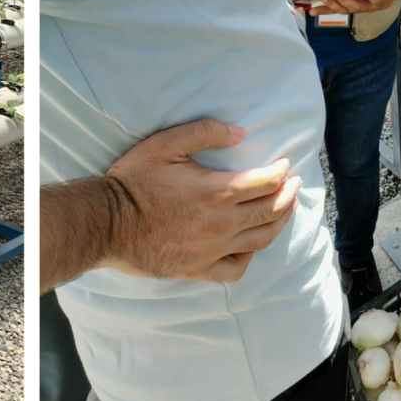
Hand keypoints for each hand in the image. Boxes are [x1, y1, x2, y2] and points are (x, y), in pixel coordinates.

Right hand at [103, 118, 301, 282]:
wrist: (107, 223)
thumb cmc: (134, 181)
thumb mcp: (165, 144)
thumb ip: (205, 132)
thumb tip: (241, 133)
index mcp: (217, 192)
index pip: (265, 182)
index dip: (281, 171)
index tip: (284, 164)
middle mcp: (222, 223)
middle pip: (271, 210)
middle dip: (288, 194)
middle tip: (294, 183)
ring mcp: (213, 249)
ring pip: (262, 239)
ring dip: (280, 222)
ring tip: (285, 210)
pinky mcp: (199, 269)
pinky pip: (237, 268)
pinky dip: (250, 257)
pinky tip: (251, 245)